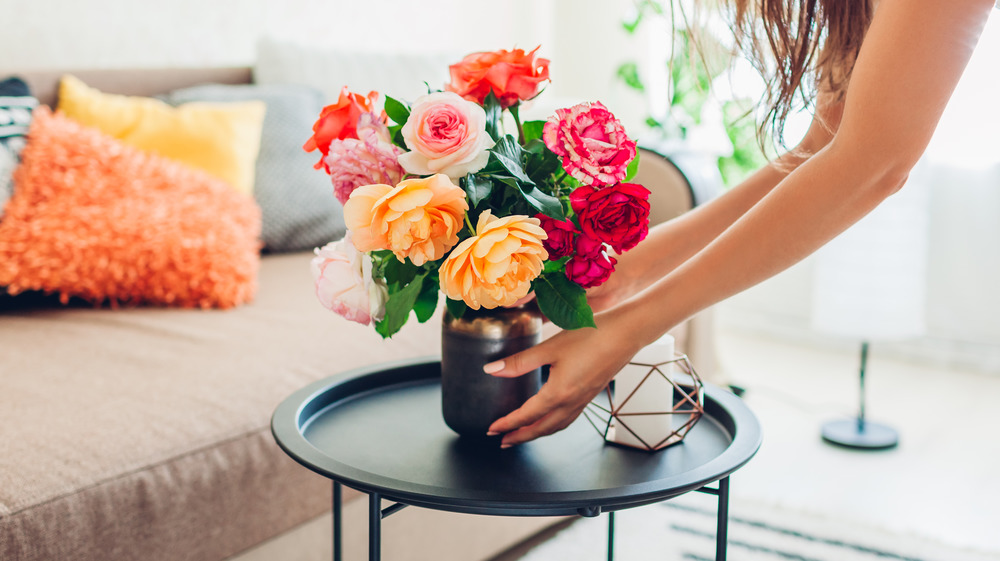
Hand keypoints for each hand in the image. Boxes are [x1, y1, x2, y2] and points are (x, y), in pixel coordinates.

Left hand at [484, 308, 645, 446]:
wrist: (625, 334)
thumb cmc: (590, 336)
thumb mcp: (549, 348)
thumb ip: (519, 362)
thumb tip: (491, 371)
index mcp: (558, 394)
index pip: (526, 416)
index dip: (507, 424)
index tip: (492, 429)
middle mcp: (571, 403)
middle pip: (541, 429)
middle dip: (520, 437)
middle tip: (502, 441)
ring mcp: (582, 401)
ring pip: (555, 427)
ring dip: (536, 434)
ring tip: (522, 435)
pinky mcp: (590, 395)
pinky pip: (568, 419)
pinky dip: (553, 425)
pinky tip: (550, 419)